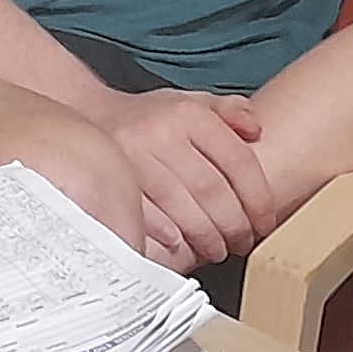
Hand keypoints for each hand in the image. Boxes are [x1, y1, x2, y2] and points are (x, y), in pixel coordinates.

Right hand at [90, 88, 275, 268]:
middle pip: (212, 190)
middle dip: (234, 224)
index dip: (259, 197)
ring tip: (217, 249)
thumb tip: (258, 130)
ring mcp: (134, 159)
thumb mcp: (192, 102)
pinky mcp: (113, 182)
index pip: (238, 160)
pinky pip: (148, 217)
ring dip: (206, 237)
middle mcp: (161, 133)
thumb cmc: (149, 117)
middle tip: (243, 242)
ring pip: (183, 208)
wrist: (87, 113)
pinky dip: (169, 235)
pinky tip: (181, 245)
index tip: (265, 221)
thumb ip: (229, 111)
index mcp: (188, 114)